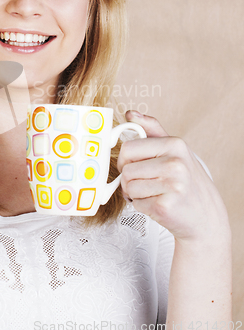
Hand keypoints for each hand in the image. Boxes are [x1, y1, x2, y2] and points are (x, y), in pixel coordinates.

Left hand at [118, 111, 230, 243]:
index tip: (132, 165)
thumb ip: (151, 129)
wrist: (206, 216)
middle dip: (129, 179)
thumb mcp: (173, 150)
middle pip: (126, 170)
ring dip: (135, 194)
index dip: (124, 160)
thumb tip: (130, 114)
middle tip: (144, 183)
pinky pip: (136, 203)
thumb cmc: (185, 180)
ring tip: (153, 193)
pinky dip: (142, 206)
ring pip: (129, 187)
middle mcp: (175, 163)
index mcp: (174, 144)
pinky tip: (158, 204)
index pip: (128, 148)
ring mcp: (172, 185)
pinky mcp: (165, 206)